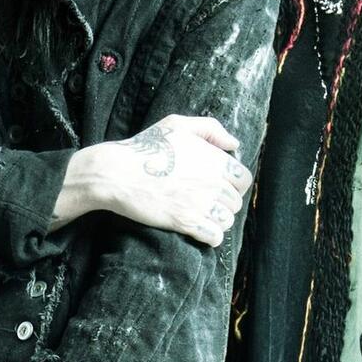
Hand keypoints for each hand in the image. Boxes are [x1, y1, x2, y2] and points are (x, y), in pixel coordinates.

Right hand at [70, 115, 252, 246]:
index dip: (233, 184)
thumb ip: (211, 129)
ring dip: (217, 220)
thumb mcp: (178, 125)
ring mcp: (201, 204)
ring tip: (201, 215)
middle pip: (235, 202)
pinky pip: (214, 237)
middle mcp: (213, 183)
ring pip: (227, 221)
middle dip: (223, 203)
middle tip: (205, 201)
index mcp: (216, 160)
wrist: (117, 172)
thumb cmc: (146, 147)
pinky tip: (199, 230)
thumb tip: (234, 144)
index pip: (244, 179)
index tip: (220, 186)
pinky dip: (210, 236)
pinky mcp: (186, 222)